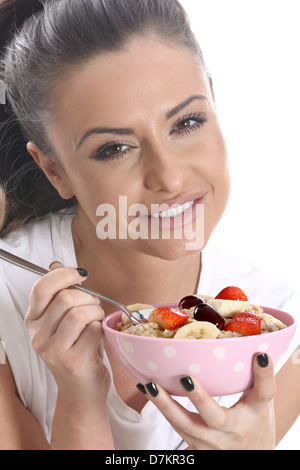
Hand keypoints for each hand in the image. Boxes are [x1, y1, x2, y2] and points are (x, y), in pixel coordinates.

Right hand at [25, 263, 109, 405]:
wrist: (81, 390)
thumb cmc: (77, 349)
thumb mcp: (64, 321)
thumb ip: (60, 294)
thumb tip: (57, 265)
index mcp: (33, 321)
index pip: (41, 288)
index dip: (64, 275)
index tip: (81, 275)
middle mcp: (37, 335)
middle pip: (65, 298)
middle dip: (88, 298)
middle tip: (93, 308)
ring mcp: (53, 350)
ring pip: (79, 313)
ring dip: (96, 313)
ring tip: (96, 322)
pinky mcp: (71, 361)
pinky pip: (93, 330)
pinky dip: (101, 329)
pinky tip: (98, 338)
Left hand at [139, 353, 275, 449]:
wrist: (252, 458)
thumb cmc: (256, 426)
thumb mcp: (262, 404)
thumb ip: (259, 379)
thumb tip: (257, 348)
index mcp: (253, 415)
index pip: (262, 394)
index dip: (262, 376)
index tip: (259, 356)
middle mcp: (232, 432)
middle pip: (214, 418)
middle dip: (200, 398)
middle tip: (185, 378)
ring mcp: (211, 444)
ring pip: (186, 426)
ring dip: (166, 405)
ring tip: (151, 384)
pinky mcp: (195, 447)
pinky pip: (175, 427)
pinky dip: (161, 408)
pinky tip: (147, 388)